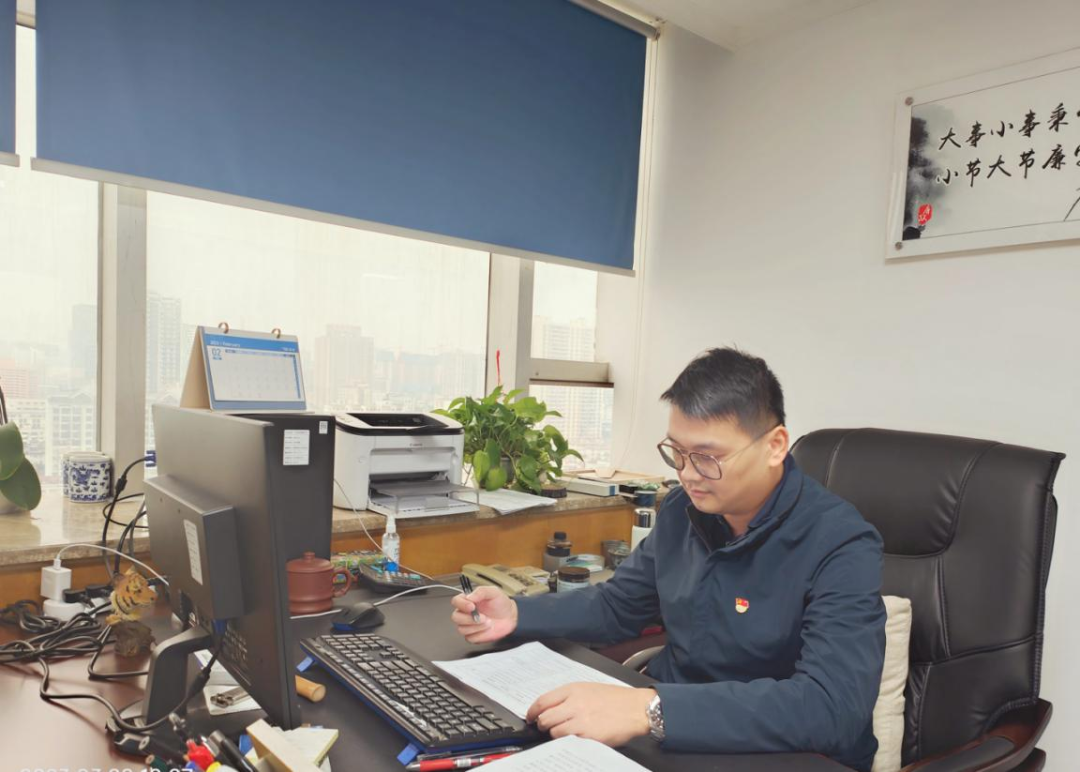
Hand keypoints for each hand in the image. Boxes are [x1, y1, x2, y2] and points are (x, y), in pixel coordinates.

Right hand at [450, 585, 518, 643]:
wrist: (510, 616)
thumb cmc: (500, 603)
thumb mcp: (493, 592)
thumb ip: (481, 591)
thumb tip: (469, 596)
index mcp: (467, 600)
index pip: (455, 601)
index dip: (462, 605)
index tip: (472, 606)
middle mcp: (465, 613)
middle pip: (455, 617)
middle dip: (469, 618)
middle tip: (483, 617)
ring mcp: (467, 625)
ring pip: (462, 629)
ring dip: (477, 627)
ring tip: (489, 622)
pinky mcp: (472, 635)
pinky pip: (470, 638)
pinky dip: (480, 634)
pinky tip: (487, 629)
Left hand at [526, 683, 654, 746]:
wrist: (636, 708)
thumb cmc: (616, 699)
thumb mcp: (589, 689)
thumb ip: (569, 696)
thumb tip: (551, 707)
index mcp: (573, 689)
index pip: (543, 701)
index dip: (532, 711)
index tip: (530, 716)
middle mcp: (574, 703)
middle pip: (545, 718)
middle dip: (541, 725)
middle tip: (544, 728)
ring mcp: (581, 720)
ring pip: (554, 731)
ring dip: (554, 735)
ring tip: (561, 734)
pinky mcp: (588, 736)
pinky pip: (568, 741)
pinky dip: (567, 742)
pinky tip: (573, 739)